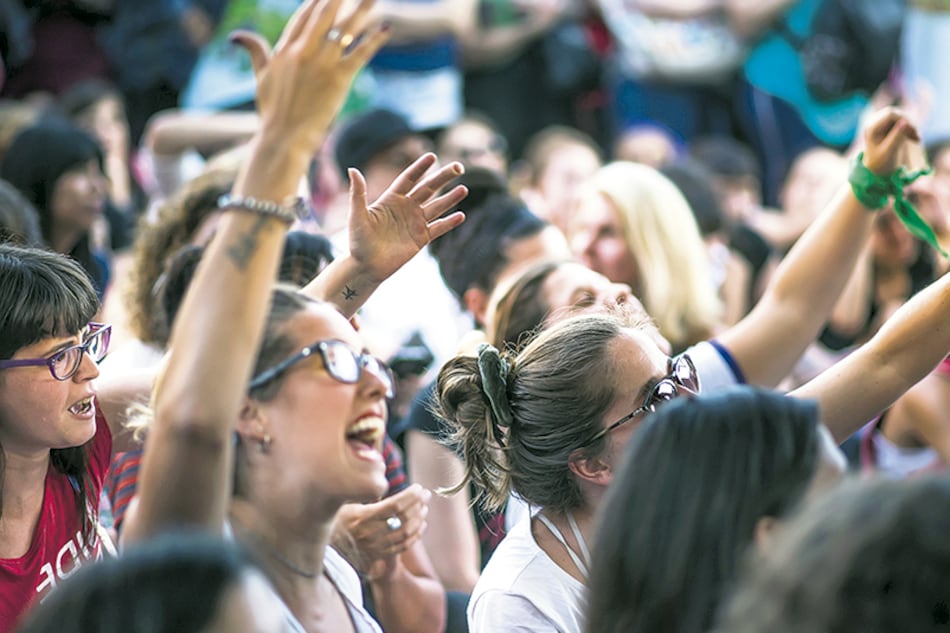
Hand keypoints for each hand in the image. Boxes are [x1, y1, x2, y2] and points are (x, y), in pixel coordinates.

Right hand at [230, 0, 388, 154]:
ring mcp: (322, 64)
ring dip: (361, 10)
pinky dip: (374, 40)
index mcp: (285, 50)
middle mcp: (304, 51)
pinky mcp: (339, 79)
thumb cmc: (272, 111)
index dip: (316, 2)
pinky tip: (386, 29)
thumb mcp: (260, 77)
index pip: (303, 17)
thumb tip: (236, 35)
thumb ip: (254, 52)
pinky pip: (360, 54)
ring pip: (345, 30)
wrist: (284, 137)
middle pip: (324, 16)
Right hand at [332, 484, 431, 571]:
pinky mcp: (379, 554)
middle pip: (402, 519)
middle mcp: (370, 533)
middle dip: (418, 504)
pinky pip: (403, 546)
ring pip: (405, 533)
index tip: (418, 487)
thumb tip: (380, 480)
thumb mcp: (347, 502)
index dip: (410, 496)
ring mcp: (376, 546)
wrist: (328, 545)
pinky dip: (416, 535)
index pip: (394, 506)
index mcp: (363, 517)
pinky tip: (422, 524)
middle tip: (426, 494)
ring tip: (424, 507)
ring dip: (419, 519)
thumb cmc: (338, 517)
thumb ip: (365, 493)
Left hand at [347, 153, 466, 281]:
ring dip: (450, 198)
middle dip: (443, 178)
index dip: (420, 168)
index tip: (432, 156)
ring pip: (437, 207)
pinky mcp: (421, 238)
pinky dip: (449, 223)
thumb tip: (352, 170)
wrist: (366, 266)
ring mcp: (415, 223)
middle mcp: (406, 208)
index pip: (409, 179)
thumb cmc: (358, 241)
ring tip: (464, 189)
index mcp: (392, 199)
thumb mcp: (357, 216)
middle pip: (428, 189)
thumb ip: (358, 193)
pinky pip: (438, 228)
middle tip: (459, 167)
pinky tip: (461, 215)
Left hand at [861, 107, 922, 176]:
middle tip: (917, 137)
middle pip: (896, 113)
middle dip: (908, 123)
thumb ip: (896, 136)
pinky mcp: (887, 124)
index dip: (904, 119)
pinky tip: (914, 139)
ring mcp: (880, 122)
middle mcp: (873, 121)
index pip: (890, 114)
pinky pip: (902, 121)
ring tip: (916, 139)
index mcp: (871, 127)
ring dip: (910, 127)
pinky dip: (909, 129)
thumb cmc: (880, 162)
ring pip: (901, 116)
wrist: (876, 167)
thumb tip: (905, 121)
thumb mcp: (889, 151)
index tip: (914, 131)